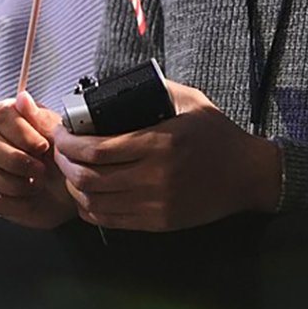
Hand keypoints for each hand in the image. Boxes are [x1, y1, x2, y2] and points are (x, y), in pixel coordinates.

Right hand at [0, 92, 76, 228]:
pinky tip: (32, 195)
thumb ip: (41, 118)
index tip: (43, 146)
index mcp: (7, 117)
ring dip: (13, 180)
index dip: (19, 131)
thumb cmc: (63, 156)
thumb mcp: (59, 136)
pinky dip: (17, 200)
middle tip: (40, 168)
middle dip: (14, 157)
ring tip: (38, 183)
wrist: (72, 190)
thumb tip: (22, 98)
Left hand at [52, 81, 280, 230]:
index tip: (60, 134)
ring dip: (74, 189)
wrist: (247, 175)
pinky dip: (91, 209)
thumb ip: (155, 90)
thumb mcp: (190, 101)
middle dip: (64, 165)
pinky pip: (112, 220)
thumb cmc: (218, 135)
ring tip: (70, 172)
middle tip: (59, 152)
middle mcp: (154, 176)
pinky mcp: (158, 222)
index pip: (97, 150)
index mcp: (159, 143)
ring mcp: (156, 203)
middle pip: (89, 178)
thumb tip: (117, 86)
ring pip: (96, 203)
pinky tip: (86, 196)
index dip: (68, 144)